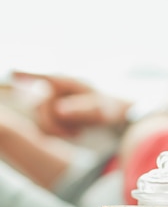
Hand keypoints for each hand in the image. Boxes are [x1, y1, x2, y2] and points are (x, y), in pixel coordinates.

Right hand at [13, 72, 131, 136]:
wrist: (115, 115)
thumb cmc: (110, 107)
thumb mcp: (100, 110)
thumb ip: (81, 109)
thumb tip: (60, 110)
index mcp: (66, 82)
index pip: (44, 77)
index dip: (28, 75)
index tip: (14, 73)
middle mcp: (55, 89)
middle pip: (39, 106)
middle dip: (54, 123)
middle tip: (76, 133)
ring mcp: (52, 100)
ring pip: (40, 119)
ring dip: (57, 129)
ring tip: (78, 131)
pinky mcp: (51, 112)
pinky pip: (45, 127)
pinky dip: (58, 132)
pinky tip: (74, 131)